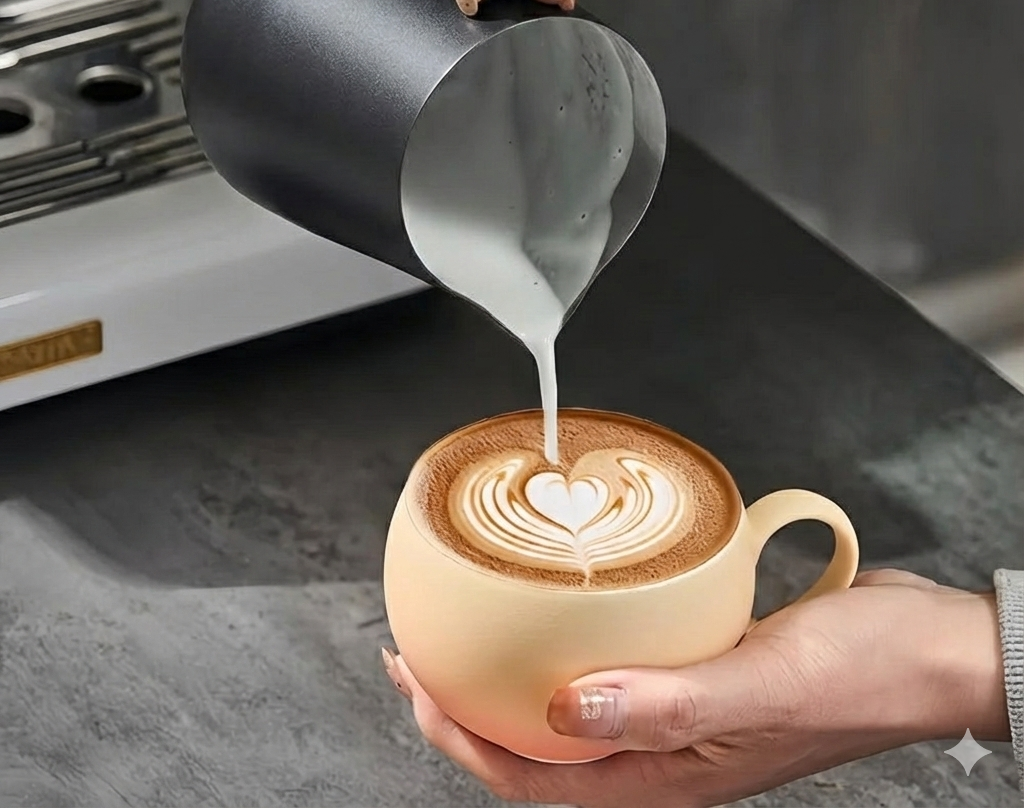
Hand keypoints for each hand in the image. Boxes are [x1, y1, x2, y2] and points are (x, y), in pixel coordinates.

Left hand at [381, 570, 1009, 806]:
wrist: (929, 650)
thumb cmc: (861, 674)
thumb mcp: (761, 686)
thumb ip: (665, 704)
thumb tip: (565, 711)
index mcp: (670, 774)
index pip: (536, 776)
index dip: (463, 738)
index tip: (416, 683)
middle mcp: (666, 747)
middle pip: (541, 743)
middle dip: (470, 708)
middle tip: (421, 655)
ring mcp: (682, 707)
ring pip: (576, 703)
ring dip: (518, 674)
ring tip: (473, 630)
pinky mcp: (699, 665)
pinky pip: (618, 660)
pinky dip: (577, 638)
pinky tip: (567, 603)